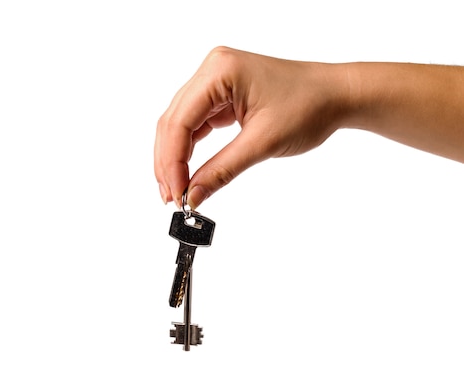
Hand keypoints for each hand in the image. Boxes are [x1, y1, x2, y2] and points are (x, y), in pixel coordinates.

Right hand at [154, 46, 347, 208]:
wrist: (336, 95)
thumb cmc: (310, 105)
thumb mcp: (262, 143)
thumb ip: (221, 170)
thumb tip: (193, 196)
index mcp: (219, 71)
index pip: (180, 121)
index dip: (172, 162)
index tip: (175, 193)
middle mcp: (212, 70)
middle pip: (173, 122)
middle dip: (169, 162)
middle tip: (171, 197)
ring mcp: (215, 80)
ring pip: (180, 124)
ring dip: (175, 157)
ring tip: (176, 189)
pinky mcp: (221, 94)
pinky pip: (195, 123)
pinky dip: (189, 149)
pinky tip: (187, 172)